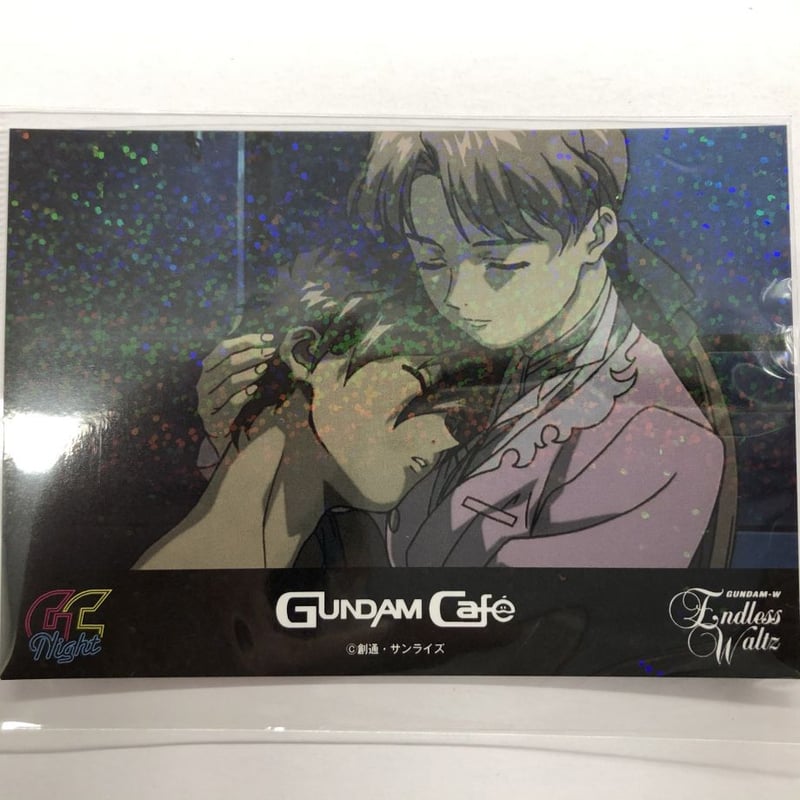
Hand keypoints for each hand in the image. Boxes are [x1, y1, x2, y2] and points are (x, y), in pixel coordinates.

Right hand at [197, 332, 275, 448]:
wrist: (222, 432)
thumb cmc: (232, 399)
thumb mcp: (235, 377)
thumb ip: (243, 360)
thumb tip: (265, 341)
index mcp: (208, 368)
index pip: (225, 347)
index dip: (246, 340)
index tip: (268, 339)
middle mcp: (204, 382)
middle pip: (228, 363)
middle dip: (251, 356)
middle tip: (269, 353)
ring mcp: (206, 401)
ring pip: (228, 383)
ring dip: (249, 374)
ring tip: (264, 369)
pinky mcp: (213, 419)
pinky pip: (230, 404)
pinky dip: (243, 396)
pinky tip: (255, 390)